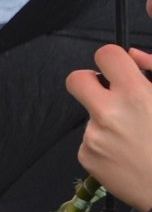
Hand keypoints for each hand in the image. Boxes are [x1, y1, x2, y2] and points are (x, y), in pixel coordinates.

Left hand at [68, 45, 151, 211]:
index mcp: (135, 94)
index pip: (105, 55)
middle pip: (75, 80)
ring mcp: (94, 136)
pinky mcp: (86, 156)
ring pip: (90, 114)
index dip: (111, 59)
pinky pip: (90, 139)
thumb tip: (132, 55)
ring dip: (106, 120)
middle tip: (106, 93)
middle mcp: (109, 113)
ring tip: (134, 137)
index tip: (117, 69)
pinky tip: (125, 153)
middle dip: (89, 81)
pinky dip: (104, 143)